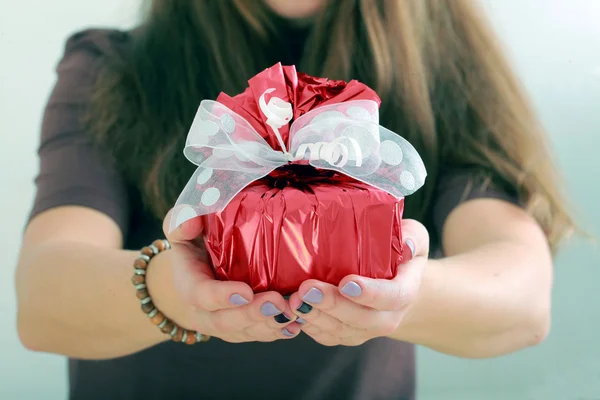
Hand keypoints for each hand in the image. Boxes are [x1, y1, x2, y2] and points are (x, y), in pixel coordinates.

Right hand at [148, 210, 300, 342]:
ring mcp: (224, 321)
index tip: (245, 292)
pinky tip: (297, 325)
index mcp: (189, 282)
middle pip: (224, 321)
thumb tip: (191, 220)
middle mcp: (203, 310)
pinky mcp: (243, 327)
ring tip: (293, 314)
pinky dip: (279, 331)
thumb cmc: (196, 237)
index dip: (220, 297)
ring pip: (245, 332)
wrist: (200, 262)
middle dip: (251, 315)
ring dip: (270, 326)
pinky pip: (259, 334)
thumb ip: (183, 217)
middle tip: (278, 303)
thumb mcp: (184, 222)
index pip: (199, 295)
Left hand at [287, 219, 428, 345]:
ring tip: (293, 300)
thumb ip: (411, 237)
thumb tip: (406, 245)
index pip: (391, 297)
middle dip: (332, 305)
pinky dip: (309, 326)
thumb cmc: (401, 255)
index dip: (369, 293)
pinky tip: (291, 311)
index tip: (346, 283)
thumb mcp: (414, 237)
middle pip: (361, 319)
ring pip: (341, 331)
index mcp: (405, 291)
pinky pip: (328, 337)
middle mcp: (388, 316)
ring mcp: (366, 329)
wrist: (398, 283)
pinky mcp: (347, 334)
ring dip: (315, 317)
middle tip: (306, 289)